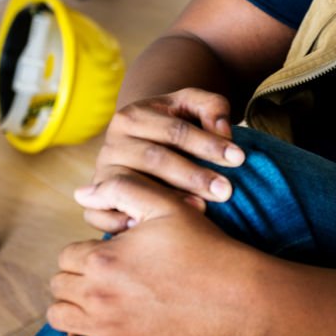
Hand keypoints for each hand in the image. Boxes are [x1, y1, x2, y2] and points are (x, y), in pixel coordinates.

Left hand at [48, 174, 258, 335]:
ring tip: (101, 296)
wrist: (235, 295)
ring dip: (74, 304)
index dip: (88, 250)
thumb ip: (121, 188)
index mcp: (103, 259)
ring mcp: (108, 330)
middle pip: (60, 284)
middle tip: (111, 272)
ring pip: (60, 316)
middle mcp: (98, 297)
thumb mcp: (165, 205)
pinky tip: (97, 328)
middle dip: (79, 275)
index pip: (67, 254)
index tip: (113, 252)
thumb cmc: (202, 246)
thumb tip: (81, 193)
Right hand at [87, 88, 245, 232]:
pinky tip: (157, 229)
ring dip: (166, 200)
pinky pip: (102, 216)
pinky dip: (126, 224)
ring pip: (131, 187)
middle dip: (193, 175)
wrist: (141, 144)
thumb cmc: (174, 124)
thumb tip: (223, 131)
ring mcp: (102, 175)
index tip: (239, 158)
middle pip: (154, 159)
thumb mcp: (191, 106)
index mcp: (132, 116)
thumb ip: (212, 107)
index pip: (174, 130)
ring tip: (202, 210)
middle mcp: (112, 145)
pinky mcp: (95, 203)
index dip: (208, 143)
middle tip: (226, 190)